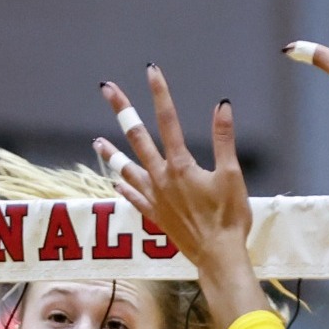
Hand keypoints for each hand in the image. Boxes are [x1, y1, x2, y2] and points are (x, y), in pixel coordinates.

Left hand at [94, 66, 272, 328]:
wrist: (218, 256)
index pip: (168, 121)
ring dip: (112, 154)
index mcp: (181, 166)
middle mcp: (161, 178)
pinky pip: (133, 198)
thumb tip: (222, 106)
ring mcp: (154, 198)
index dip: (160, 94)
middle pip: (137, 138)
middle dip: (123, 111)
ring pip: (127, 170)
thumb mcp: (231, 175)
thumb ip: (224, 139)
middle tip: (107, 90)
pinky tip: (115, 181)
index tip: (151, 72)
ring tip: (97, 142)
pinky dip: (123, 187)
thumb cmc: (229, 217)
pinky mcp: (154, 215)